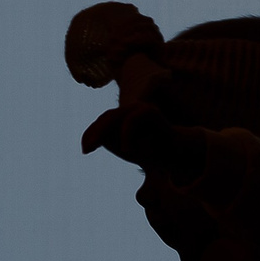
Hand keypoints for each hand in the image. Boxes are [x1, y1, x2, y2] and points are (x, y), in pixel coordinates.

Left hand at [83, 102, 204, 181]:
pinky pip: (132, 121)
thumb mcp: (124, 147)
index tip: (84, 150)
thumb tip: (91, 139)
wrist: (174, 153)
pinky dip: (127, 136)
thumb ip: (108, 141)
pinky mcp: (150, 111)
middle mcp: (129, 108)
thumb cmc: (148, 152)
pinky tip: (128, 151)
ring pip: (117, 117)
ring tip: (111, 153)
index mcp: (121, 115)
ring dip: (113, 136)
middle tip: (87, 150)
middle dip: (94, 134)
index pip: (101, 122)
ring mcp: (140, 107)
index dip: (89, 134)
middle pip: (106, 118)